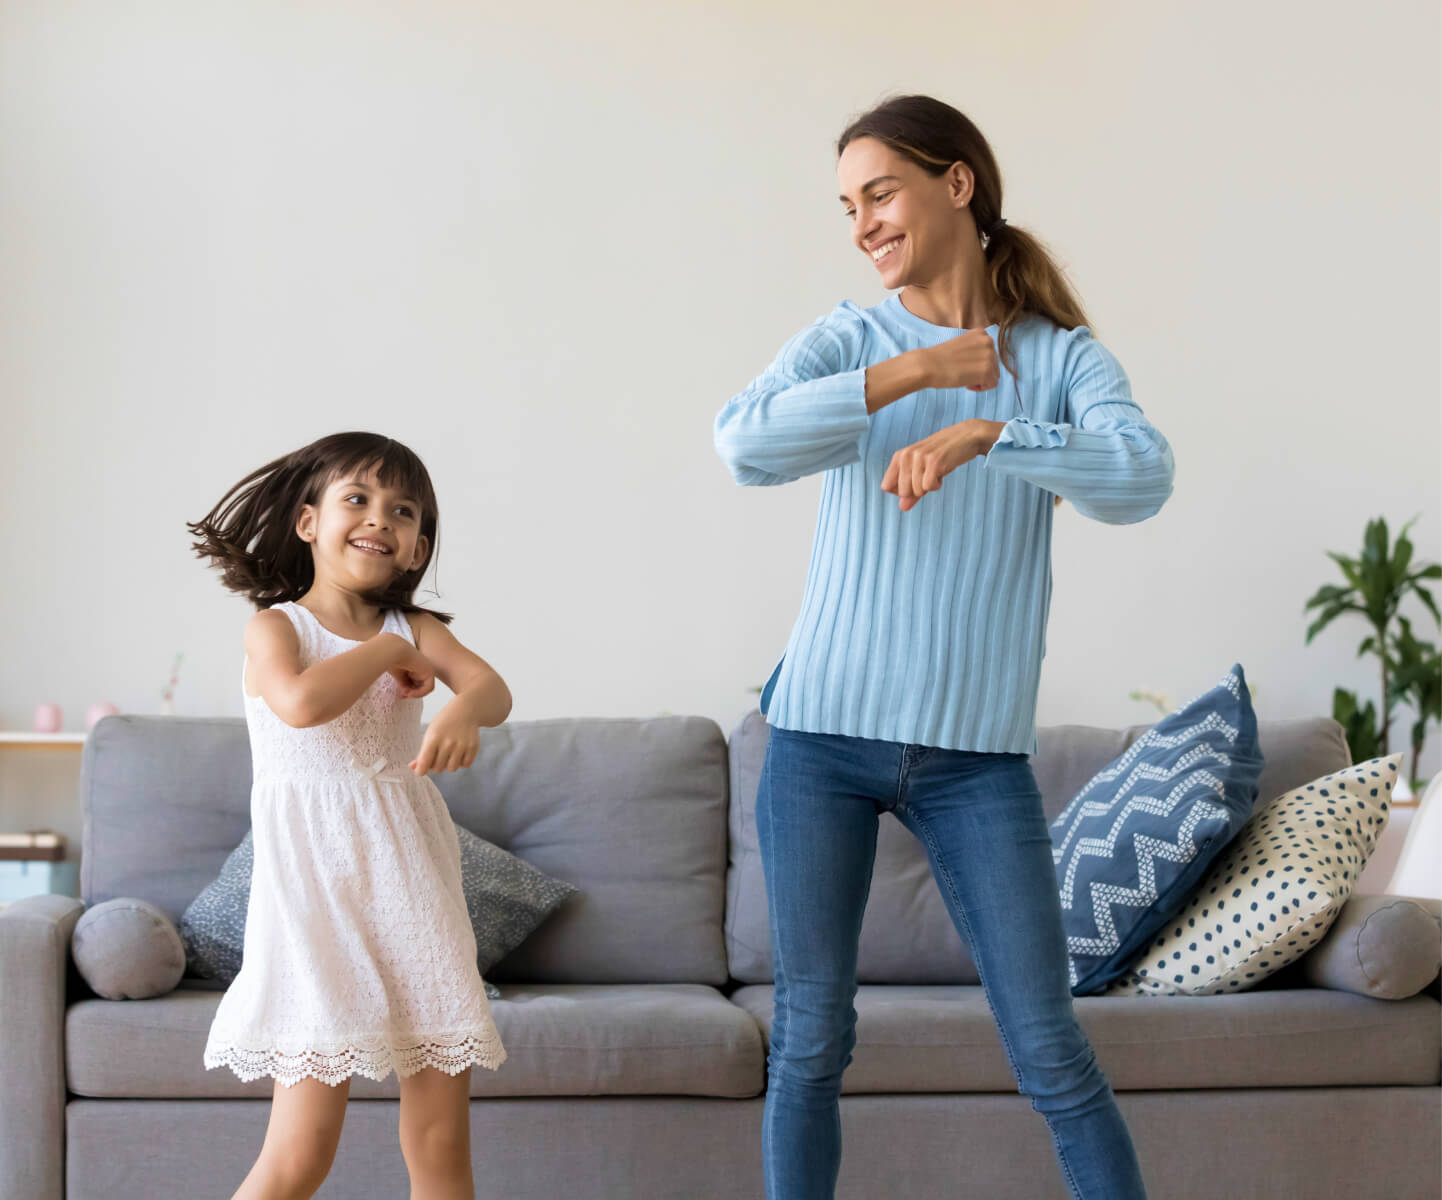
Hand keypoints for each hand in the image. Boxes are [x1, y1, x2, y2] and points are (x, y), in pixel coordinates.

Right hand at [383, 638, 435, 699]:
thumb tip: (405, 695)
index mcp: (415, 666)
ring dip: (416, 694)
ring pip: (426, 688)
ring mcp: (428, 668)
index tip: (401, 695)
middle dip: (412, 693)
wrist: (392, 651)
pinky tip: (410, 693)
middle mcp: (423, 667)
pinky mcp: (430, 671)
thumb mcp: (399, 676)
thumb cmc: (392, 660)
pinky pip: (429, 687)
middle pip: (421, 686)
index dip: (409, 691)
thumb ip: (404, 684)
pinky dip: (420, 693)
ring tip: (406, 694)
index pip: (416, 683)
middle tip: (403, 696)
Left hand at [410, 705, 478, 774]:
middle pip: (438, 768)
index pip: (425, 762)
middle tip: (438, 755)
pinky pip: (465, 765)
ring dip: (449, 764)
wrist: (464, 710)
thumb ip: (422, 753)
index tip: (420, 771)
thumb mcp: (429, 734)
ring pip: (452, 768)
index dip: (421, 770)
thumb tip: (413, 768)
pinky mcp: (473, 746)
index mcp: (434, 738)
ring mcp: (462, 745)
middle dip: (436, 765)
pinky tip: (460, 752)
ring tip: (449, 754)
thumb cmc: (443, 724)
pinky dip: (461, 762)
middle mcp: (448, 742)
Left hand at [881, 419, 1003, 511]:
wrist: (966, 436)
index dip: (901, 491)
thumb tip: (902, 507)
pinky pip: (929, 486)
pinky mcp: (934, 461)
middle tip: (928, 475)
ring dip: (930, 486)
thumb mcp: (922, 471)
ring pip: (917, 491)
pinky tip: (942, 471)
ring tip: (936, 470)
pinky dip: (937, 485)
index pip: (886, 486)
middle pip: (903, 492)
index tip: (914, 482)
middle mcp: (906, 455)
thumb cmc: (942, 455)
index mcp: (899, 456)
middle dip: (917, 491)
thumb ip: (911, 490)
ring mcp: (919, 457)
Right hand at [920, 328, 999, 390]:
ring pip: (994, 375)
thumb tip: (982, 362)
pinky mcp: (987, 371)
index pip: (990, 353)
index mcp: (981, 333)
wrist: (928, 365)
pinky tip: (967, 384)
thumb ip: (975, 350)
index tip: (965, 366)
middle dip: (981, 373)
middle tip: (964, 375)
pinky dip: (981, 388)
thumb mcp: (961, 346)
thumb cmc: (940, 358)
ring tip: (965, 379)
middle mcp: (989, 341)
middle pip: (994, 365)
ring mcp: (989, 356)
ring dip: (981, 381)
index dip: (978, 363)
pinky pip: (992, 384)